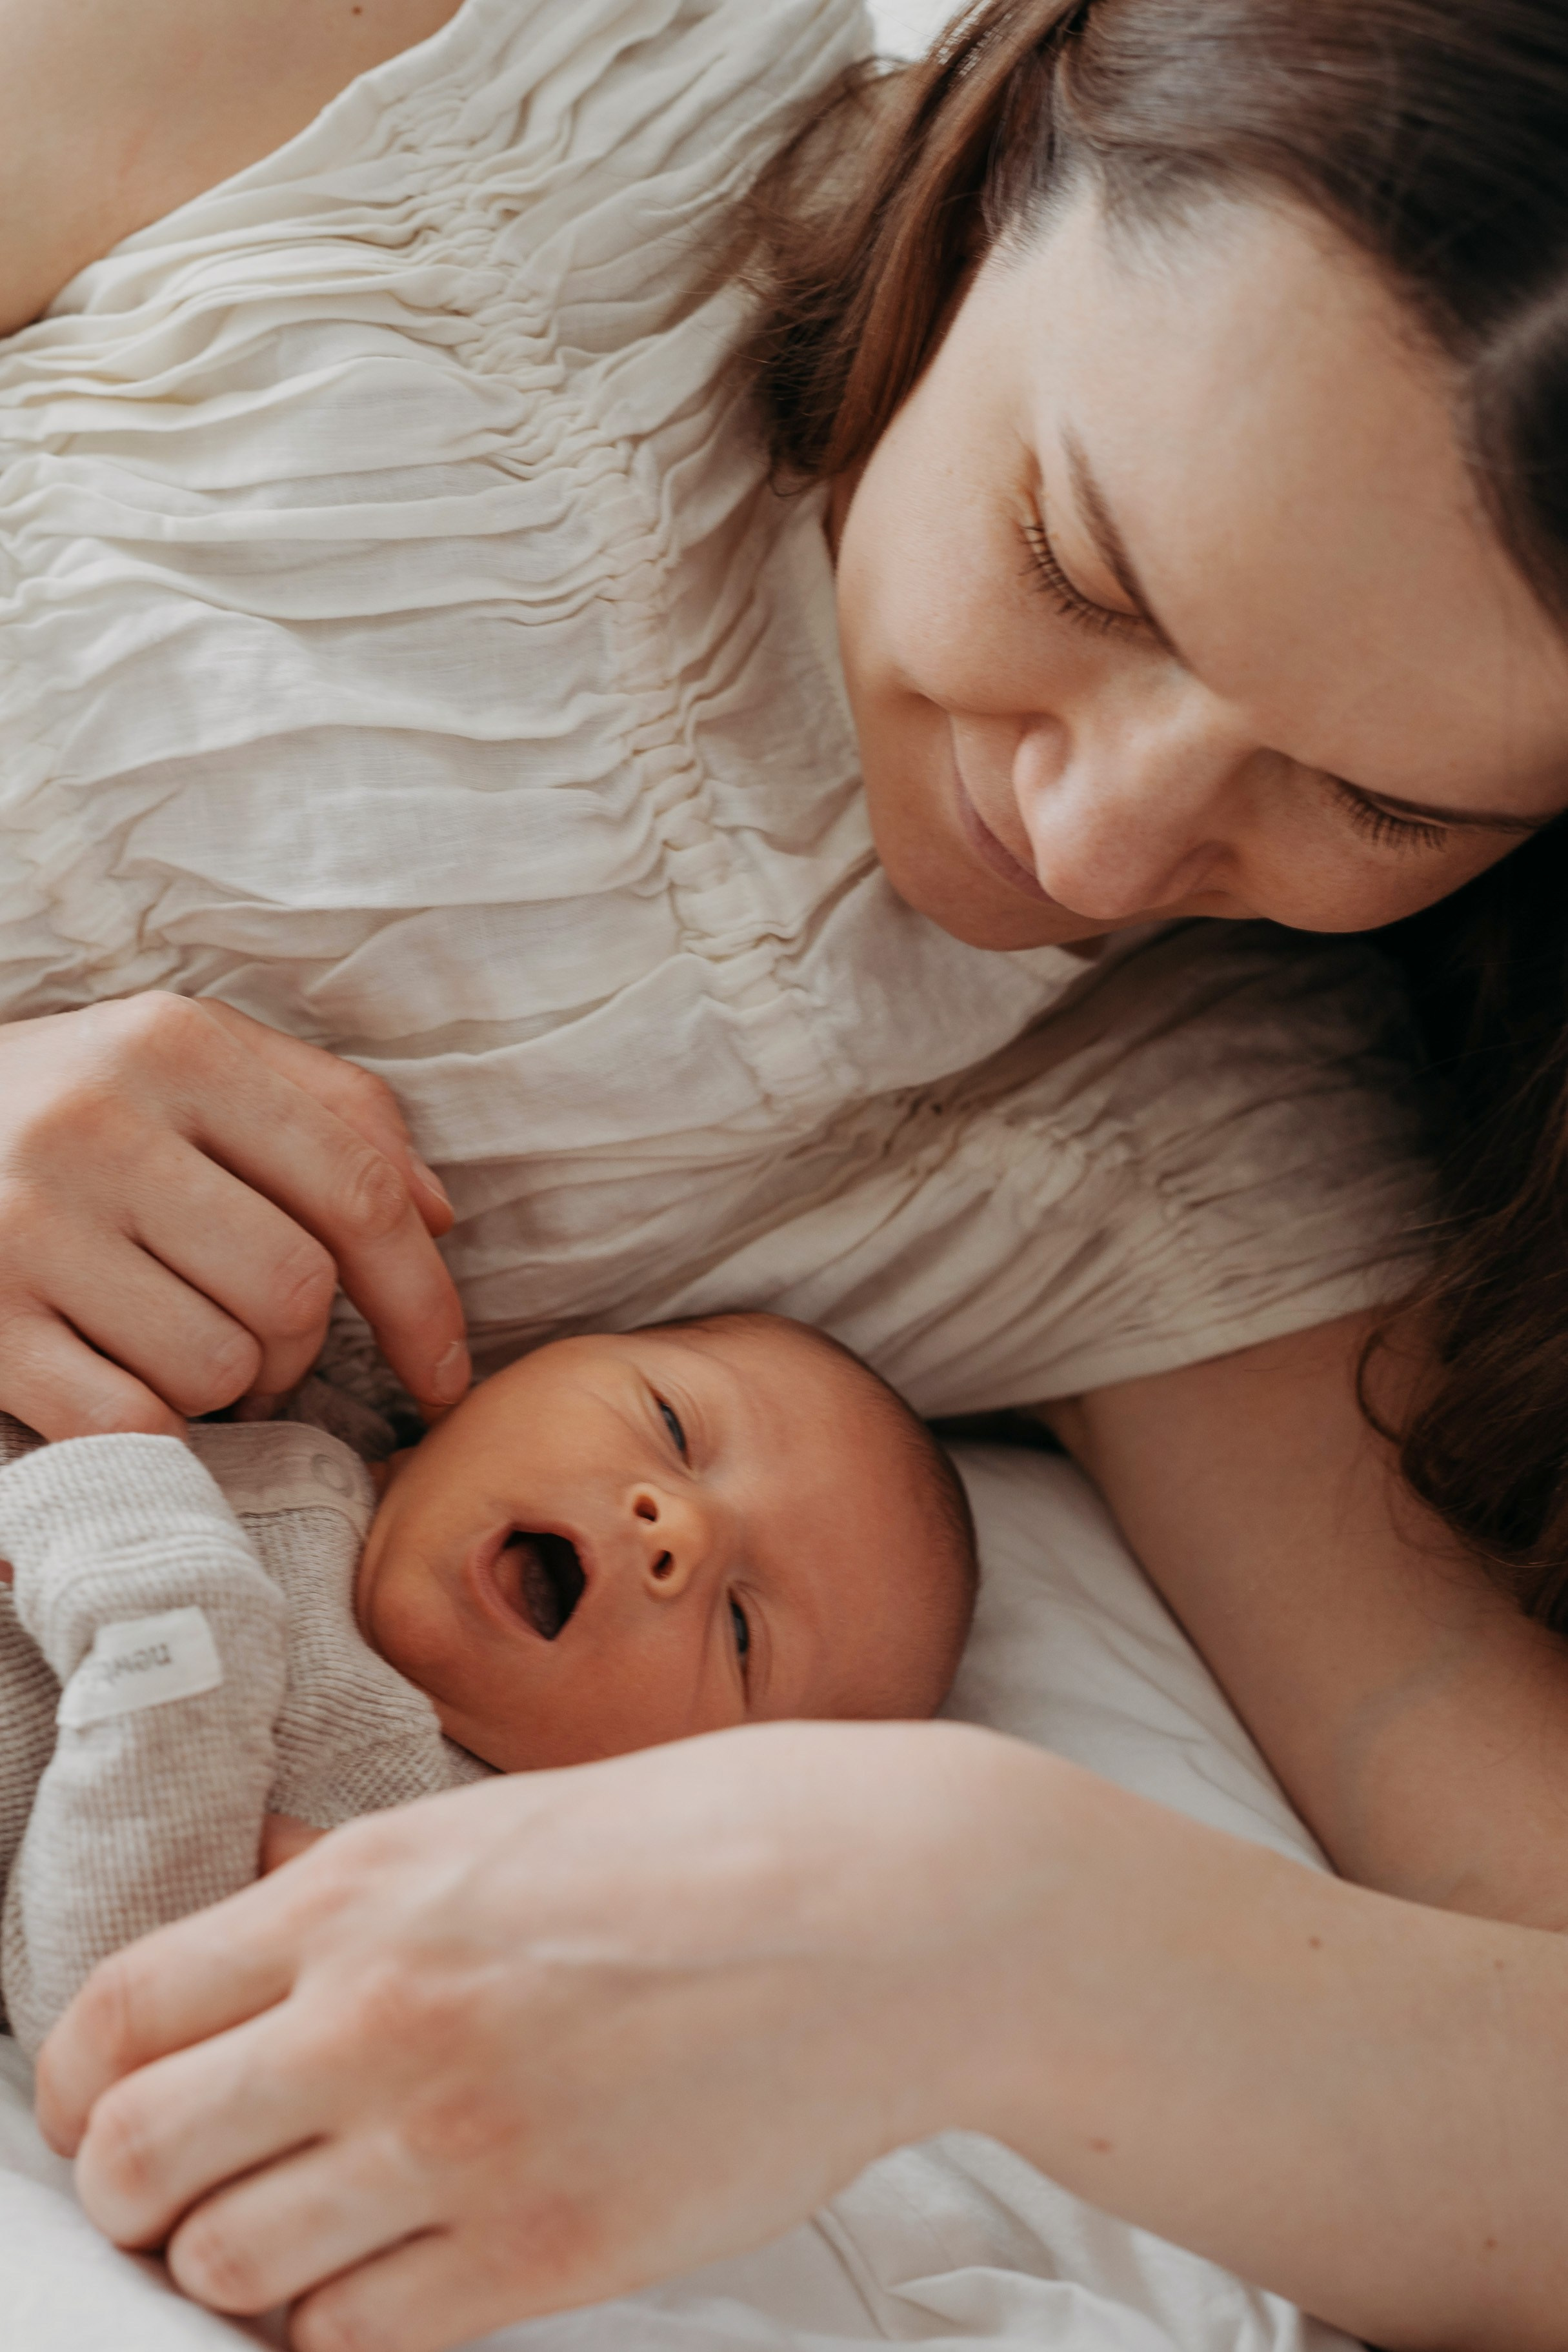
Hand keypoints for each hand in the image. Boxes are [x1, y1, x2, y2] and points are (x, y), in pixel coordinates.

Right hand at [0, 994, 466, 1435]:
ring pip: (216, 1367)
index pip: (358, 1191)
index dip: (424, 1300)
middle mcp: (97, 1121)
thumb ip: (330, 1113)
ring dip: (220, 1388)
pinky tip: (119, 1391)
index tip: (443, 1376)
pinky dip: (150, 1431)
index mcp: (174, 1044)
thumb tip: (440, 1215)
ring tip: (167, 1345)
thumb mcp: (188, 1062)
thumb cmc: (64, 1103)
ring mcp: (23, 1223)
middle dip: (298, 1348)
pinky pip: (126, 1422)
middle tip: (255, 1344)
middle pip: (293, 1294)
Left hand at [36, 1724, 1023, 2351]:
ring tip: (301, 2228)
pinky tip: (393, 2269)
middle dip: (131, 2188)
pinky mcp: (546, 2250)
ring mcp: (461, 2142)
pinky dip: (341, 2322)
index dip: (78, 2085)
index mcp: (368, 1889)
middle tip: (181, 2186)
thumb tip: (260, 1885)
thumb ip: (367, 1871)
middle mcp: (384, 2013)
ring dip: (238, 2262)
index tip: (106, 2107)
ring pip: (228, 2266)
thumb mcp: (512, 1812)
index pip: (114, 2016)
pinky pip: (352, 2340)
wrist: (894, 1912)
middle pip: (136, 2156)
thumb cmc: (718, 1837)